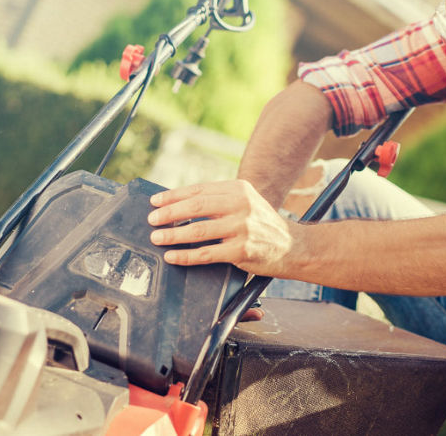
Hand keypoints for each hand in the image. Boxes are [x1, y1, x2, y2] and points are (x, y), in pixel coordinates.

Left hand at [147, 180, 297, 275]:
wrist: (293, 247)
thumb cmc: (262, 224)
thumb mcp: (246, 202)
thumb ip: (220, 199)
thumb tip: (180, 203)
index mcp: (239, 189)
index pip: (199, 190)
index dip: (173, 196)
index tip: (155, 202)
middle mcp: (241, 205)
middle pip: (196, 206)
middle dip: (168, 213)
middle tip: (152, 220)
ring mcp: (242, 228)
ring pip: (197, 230)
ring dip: (172, 235)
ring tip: (157, 238)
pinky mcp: (241, 251)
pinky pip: (205, 253)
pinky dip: (185, 256)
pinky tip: (172, 256)